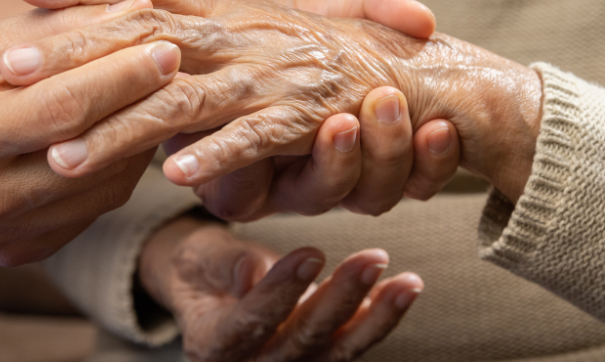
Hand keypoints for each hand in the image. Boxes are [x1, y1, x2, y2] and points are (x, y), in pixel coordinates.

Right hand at [0, 0, 181, 265]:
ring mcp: (3, 234)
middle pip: (91, 151)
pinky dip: (117, 167)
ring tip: (155, 92)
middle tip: (181, 62)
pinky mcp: (21, 251)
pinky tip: (123, 131)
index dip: (121, 76)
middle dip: (143, 103)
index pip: (62, 109)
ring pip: (105, 186)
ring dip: (138, 136)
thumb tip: (138, 11)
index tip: (166, 43)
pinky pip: (94, 207)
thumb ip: (59, 31)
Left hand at [10, 0, 541, 202]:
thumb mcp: (259, 33)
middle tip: (8, 67)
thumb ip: (206, 31)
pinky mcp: (308, 117)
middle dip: (73, 54)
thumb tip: (135, 27)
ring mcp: (271, 75)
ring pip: (183, 101)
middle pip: (142, 42)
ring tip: (64, 153)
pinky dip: (221, 156)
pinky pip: (257, 138)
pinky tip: (177, 176)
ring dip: (122, 128)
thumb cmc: (331, 58)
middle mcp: (240, 37)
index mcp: (224, 14)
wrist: (423, 76)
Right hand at [138, 216, 422, 361]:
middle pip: (301, 340)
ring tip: (407, 282)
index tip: (312, 252)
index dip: (281, 291)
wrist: (210, 293)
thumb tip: (252, 271)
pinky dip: (378, 319)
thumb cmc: (201, 269)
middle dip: (341, 299)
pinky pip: (350, 345)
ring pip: (336, 350)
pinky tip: (402, 291)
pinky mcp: (316, 360)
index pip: (250, 322)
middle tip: (373, 258)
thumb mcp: (198, 258)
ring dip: (376, 316)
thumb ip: (224, 265)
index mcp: (212, 344)